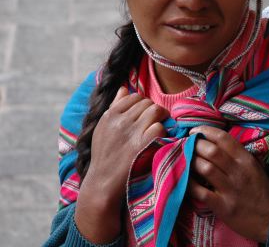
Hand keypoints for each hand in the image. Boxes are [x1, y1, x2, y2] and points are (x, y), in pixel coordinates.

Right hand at [75, 87, 168, 242]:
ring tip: (159, 129)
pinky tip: (158, 141)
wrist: (102, 183)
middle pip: (147, 103)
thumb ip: (113, 107)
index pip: (134, 96)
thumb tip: (123, 88)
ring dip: (161, 119)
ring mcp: (132, 132)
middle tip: (155, 123)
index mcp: (110, 115)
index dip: (142, 104)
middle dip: (153, 111)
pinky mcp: (143, 144)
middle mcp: (120, 120)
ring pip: (155, 110)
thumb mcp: (102, 129)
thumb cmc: (104, 156)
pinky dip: (162, 133)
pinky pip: (160, 127)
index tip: (144, 116)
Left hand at [189, 126, 268, 242]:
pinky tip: (185, 180)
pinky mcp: (223, 206)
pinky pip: (201, 192)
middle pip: (211, 151)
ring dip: (190, 162)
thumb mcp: (255, 167)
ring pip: (205, 168)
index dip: (205, 131)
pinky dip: (190, 185)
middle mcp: (238, 171)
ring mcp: (230, 189)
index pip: (223, 138)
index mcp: (245, 159)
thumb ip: (239, 155)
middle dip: (194, 145)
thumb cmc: (261, 191)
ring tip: (184, 161)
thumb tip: (216, 141)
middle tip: (185, 145)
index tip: (194, 131)